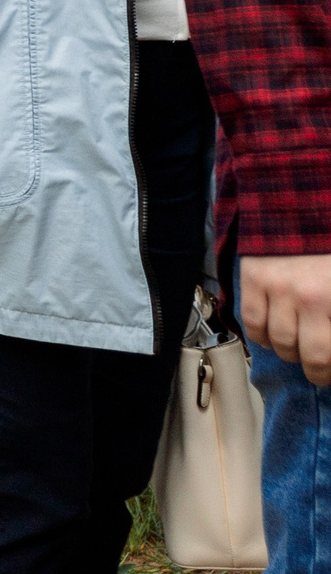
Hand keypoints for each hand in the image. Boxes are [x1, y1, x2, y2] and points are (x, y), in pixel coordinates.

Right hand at [242, 254, 330, 385]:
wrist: (304, 203)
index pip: (328, 353)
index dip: (330, 370)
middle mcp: (306, 297)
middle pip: (307, 354)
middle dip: (316, 367)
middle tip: (320, 366)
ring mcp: (276, 288)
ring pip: (278, 342)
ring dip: (289, 352)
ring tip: (297, 348)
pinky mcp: (252, 279)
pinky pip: (251, 322)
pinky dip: (261, 336)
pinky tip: (272, 335)